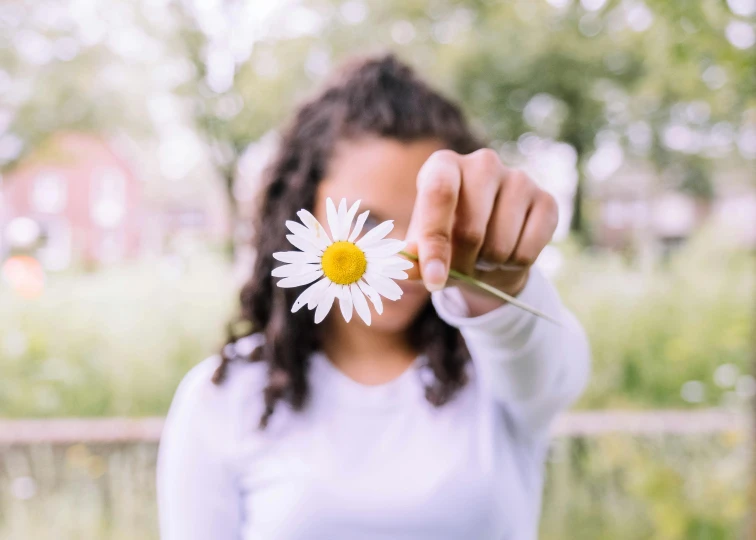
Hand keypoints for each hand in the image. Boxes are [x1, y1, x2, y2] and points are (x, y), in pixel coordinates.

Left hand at [405, 149, 558, 315]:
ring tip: (482, 256)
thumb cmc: (447, 242)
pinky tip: (508, 253)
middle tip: (459, 267)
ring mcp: (518, 178)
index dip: (435, 240)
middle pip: (470, 229)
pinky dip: (513, 266)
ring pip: (500, 246)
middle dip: (461, 264)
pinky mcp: (546, 201)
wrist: (489, 250)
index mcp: (443, 165)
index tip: (434, 279)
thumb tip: (405, 267)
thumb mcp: (422, 250)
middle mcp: (482, 162)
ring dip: (487, 266)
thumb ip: (411, 258)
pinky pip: (527, 251)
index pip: (439, 194)